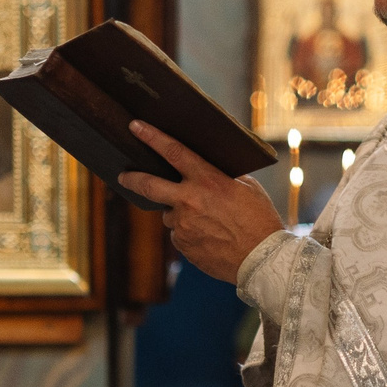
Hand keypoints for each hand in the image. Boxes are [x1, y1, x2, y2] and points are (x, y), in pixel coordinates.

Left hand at [117, 119, 285, 281]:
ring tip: (208, 221)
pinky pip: (180, 234)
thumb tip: (207, 168)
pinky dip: (190, 232)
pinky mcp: (183, 246)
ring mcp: (183, 226)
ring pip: (171, 214)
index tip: (135, 126)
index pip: (173, 152)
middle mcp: (189, 202)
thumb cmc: (260, 219)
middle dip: (132, 178)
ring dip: (181, 213)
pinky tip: (210, 236)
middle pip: (149, 185)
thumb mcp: (247, 188)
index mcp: (207, 181)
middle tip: (123, 175)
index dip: (151, 137)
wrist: (262, 259)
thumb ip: (223, 177)